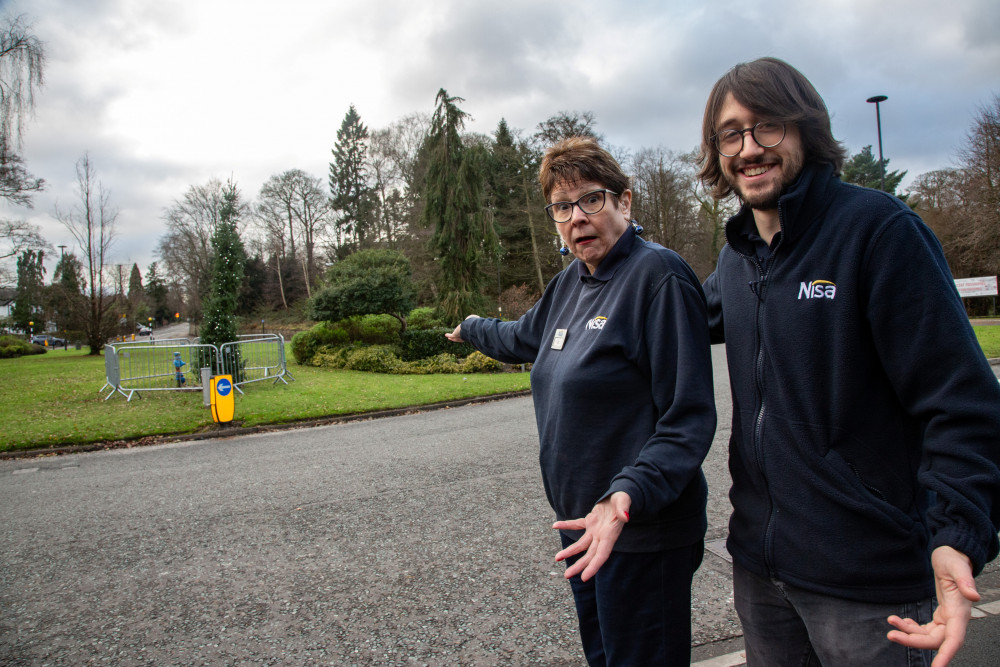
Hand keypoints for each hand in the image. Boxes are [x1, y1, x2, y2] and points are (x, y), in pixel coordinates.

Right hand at [444, 315, 478, 342]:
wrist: (470, 327)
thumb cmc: (473, 323)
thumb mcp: (474, 320)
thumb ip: (473, 318)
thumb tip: (473, 317)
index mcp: (468, 333)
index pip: (465, 335)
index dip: (463, 335)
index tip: (461, 334)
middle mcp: (464, 335)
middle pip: (459, 338)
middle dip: (456, 338)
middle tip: (454, 338)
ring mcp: (459, 335)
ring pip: (455, 337)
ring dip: (452, 338)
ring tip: (449, 338)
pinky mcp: (455, 334)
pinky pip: (451, 335)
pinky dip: (448, 335)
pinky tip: (446, 335)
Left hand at [552, 491, 630, 581]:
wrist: (621, 494)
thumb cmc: (624, 499)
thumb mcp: (624, 501)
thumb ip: (624, 509)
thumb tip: (625, 516)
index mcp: (611, 535)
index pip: (602, 555)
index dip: (593, 566)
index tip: (584, 577)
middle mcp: (603, 536)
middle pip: (590, 555)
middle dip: (579, 566)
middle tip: (567, 575)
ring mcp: (596, 530)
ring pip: (581, 544)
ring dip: (570, 551)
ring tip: (557, 558)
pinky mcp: (591, 521)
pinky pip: (576, 524)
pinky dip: (566, 525)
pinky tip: (555, 525)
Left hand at [887, 546, 980, 665]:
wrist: (951, 554)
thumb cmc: (954, 560)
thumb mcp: (958, 567)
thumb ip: (966, 581)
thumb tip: (974, 596)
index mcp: (960, 611)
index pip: (954, 639)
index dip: (947, 654)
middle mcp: (955, 619)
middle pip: (935, 640)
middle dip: (913, 640)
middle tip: (891, 634)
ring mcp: (948, 618)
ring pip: (928, 636)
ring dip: (909, 633)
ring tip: (891, 622)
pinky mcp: (941, 615)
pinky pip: (926, 629)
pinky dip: (912, 628)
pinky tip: (901, 621)